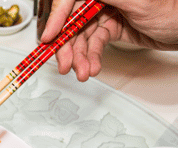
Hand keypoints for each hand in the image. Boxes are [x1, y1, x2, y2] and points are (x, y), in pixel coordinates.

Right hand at [41, 0, 177, 80]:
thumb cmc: (173, 11)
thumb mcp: (136, 1)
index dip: (58, 17)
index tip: (49, 36)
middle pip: (73, 21)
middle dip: (68, 46)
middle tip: (65, 63)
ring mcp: (106, 12)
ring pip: (82, 36)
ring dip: (79, 57)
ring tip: (82, 72)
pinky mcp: (111, 27)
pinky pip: (94, 44)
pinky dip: (91, 58)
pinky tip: (91, 67)